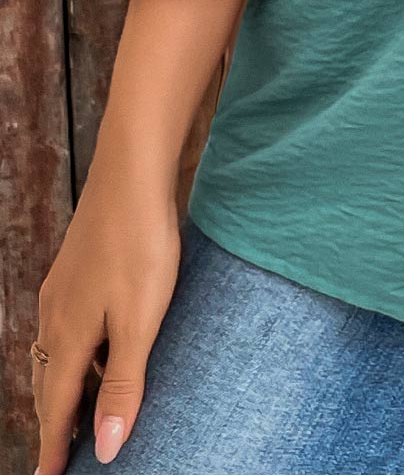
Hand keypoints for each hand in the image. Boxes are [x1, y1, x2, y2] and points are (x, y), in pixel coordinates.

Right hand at [32, 165, 180, 471]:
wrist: (132, 172)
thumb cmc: (141, 245)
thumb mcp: (140, 322)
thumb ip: (123, 383)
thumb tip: (103, 448)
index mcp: (69, 337)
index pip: (56, 410)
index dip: (53, 449)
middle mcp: (55, 317)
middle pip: (48, 385)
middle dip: (54, 423)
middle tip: (61, 457)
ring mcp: (62, 289)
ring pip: (54, 354)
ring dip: (63, 388)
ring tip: (79, 412)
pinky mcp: (76, 269)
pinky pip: (65, 327)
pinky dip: (74, 353)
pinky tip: (96, 347)